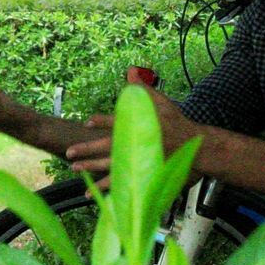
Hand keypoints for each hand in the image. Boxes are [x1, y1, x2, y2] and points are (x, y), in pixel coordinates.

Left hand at [64, 84, 200, 188]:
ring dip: (91, 168)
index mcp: (141, 124)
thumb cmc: (176, 123)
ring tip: (75, 168)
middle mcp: (137, 142)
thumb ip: (143, 89)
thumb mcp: (161, 102)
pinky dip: (105, 187)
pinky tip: (91, 191)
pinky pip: (121, 181)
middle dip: (87, 149)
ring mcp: (139, 159)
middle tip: (70, 152)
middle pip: (108, 146)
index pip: (118, 121)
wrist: (195, 147)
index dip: (102, 121)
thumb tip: (130, 73)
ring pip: (110, 165)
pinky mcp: (142, 171)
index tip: (88, 122)